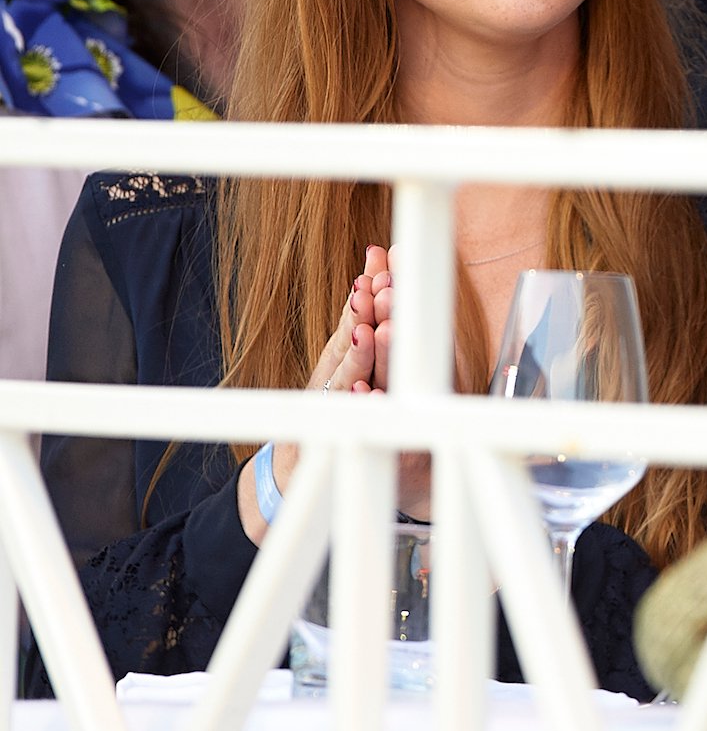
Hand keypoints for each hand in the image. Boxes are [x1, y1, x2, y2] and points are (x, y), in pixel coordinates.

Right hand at [242, 246, 421, 540]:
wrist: (301, 475)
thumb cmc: (334, 407)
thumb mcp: (346, 356)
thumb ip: (359, 311)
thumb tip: (377, 255)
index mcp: (346, 357)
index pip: (360, 317)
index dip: (371, 289)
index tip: (381, 260)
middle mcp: (336, 380)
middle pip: (351, 343)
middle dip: (364, 313)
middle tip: (381, 286)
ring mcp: (333, 410)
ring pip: (346, 380)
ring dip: (358, 356)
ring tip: (368, 331)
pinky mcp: (333, 439)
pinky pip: (346, 424)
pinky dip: (356, 409)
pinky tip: (366, 395)